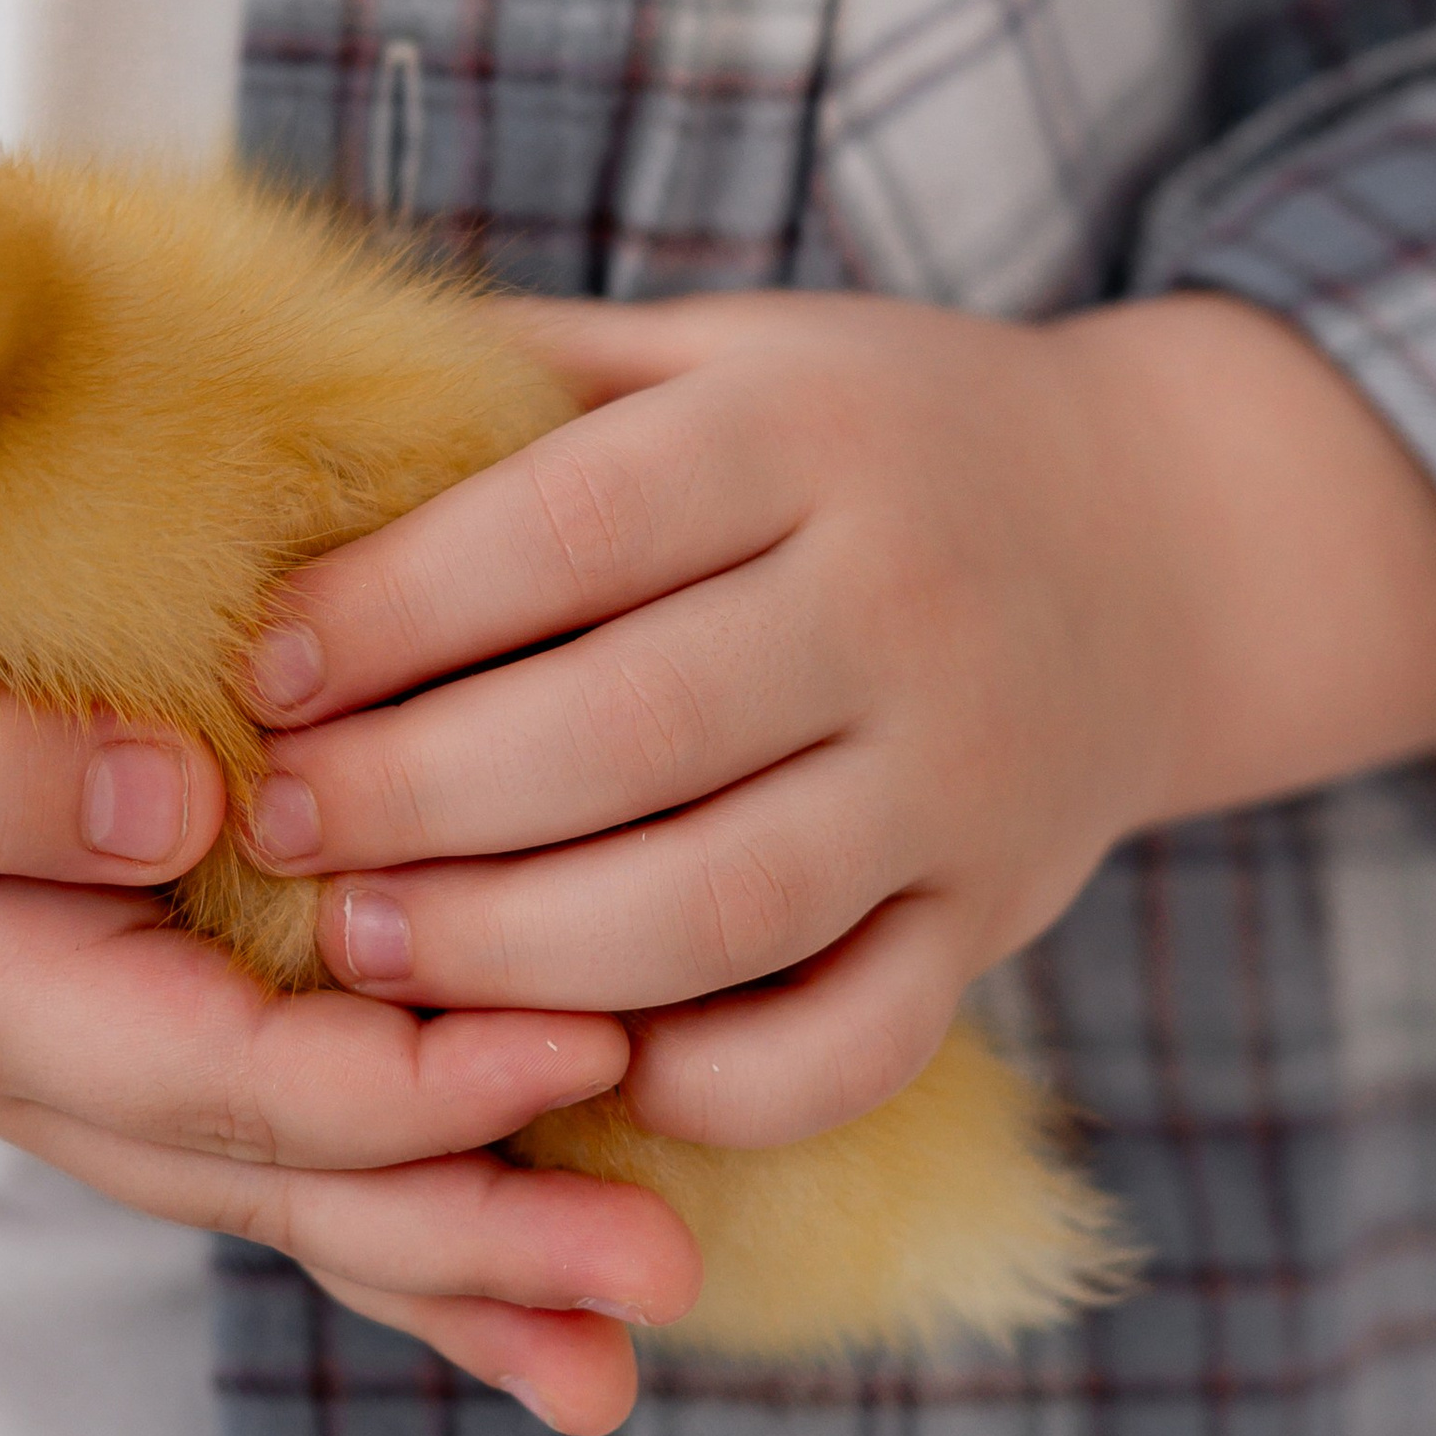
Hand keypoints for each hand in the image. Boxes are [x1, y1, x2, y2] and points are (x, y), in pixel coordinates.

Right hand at [0, 495, 697, 1431]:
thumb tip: (168, 815)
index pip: (222, 1074)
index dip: (403, 1087)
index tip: (577, 1048)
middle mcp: (54, 1065)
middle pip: (287, 1179)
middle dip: (480, 1227)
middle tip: (659, 1263)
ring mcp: (100, 1066)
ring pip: (302, 1194)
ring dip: (472, 1264)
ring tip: (635, 1320)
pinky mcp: (146, 1033)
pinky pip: (290, 1154)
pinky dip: (417, 1234)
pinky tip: (545, 1317)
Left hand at [236, 287, 1435, 1147]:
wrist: (1170, 539)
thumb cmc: (870, 437)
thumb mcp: (724, 351)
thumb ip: (530, 378)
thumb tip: (268, 400)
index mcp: (812, 431)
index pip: (570, 528)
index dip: (395, 610)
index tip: (265, 671)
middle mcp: (906, 602)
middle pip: (628, 730)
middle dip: (417, 798)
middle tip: (280, 831)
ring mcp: (965, 778)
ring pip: (722, 906)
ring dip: (517, 952)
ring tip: (365, 952)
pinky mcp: (999, 917)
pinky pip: (851, 1042)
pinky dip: (708, 1084)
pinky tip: (575, 1064)